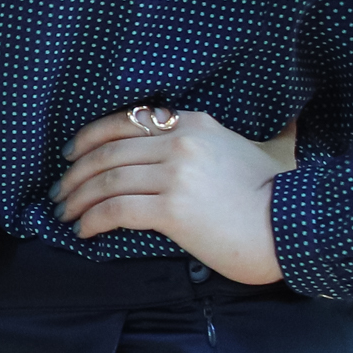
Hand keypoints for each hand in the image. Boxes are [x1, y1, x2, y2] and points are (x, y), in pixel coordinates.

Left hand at [57, 107, 293, 285]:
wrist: (292, 229)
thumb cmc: (269, 197)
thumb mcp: (241, 149)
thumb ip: (209, 141)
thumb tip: (202, 140)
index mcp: (192, 123)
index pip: (125, 122)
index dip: (89, 138)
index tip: (71, 154)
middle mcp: (180, 143)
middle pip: (108, 152)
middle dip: (76, 173)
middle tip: (61, 191)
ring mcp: (175, 175)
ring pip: (106, 181)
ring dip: (78, 199)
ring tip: (66, 213)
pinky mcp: (173, 209)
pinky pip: (116, 210)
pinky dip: (92, 219)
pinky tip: (84, 230)